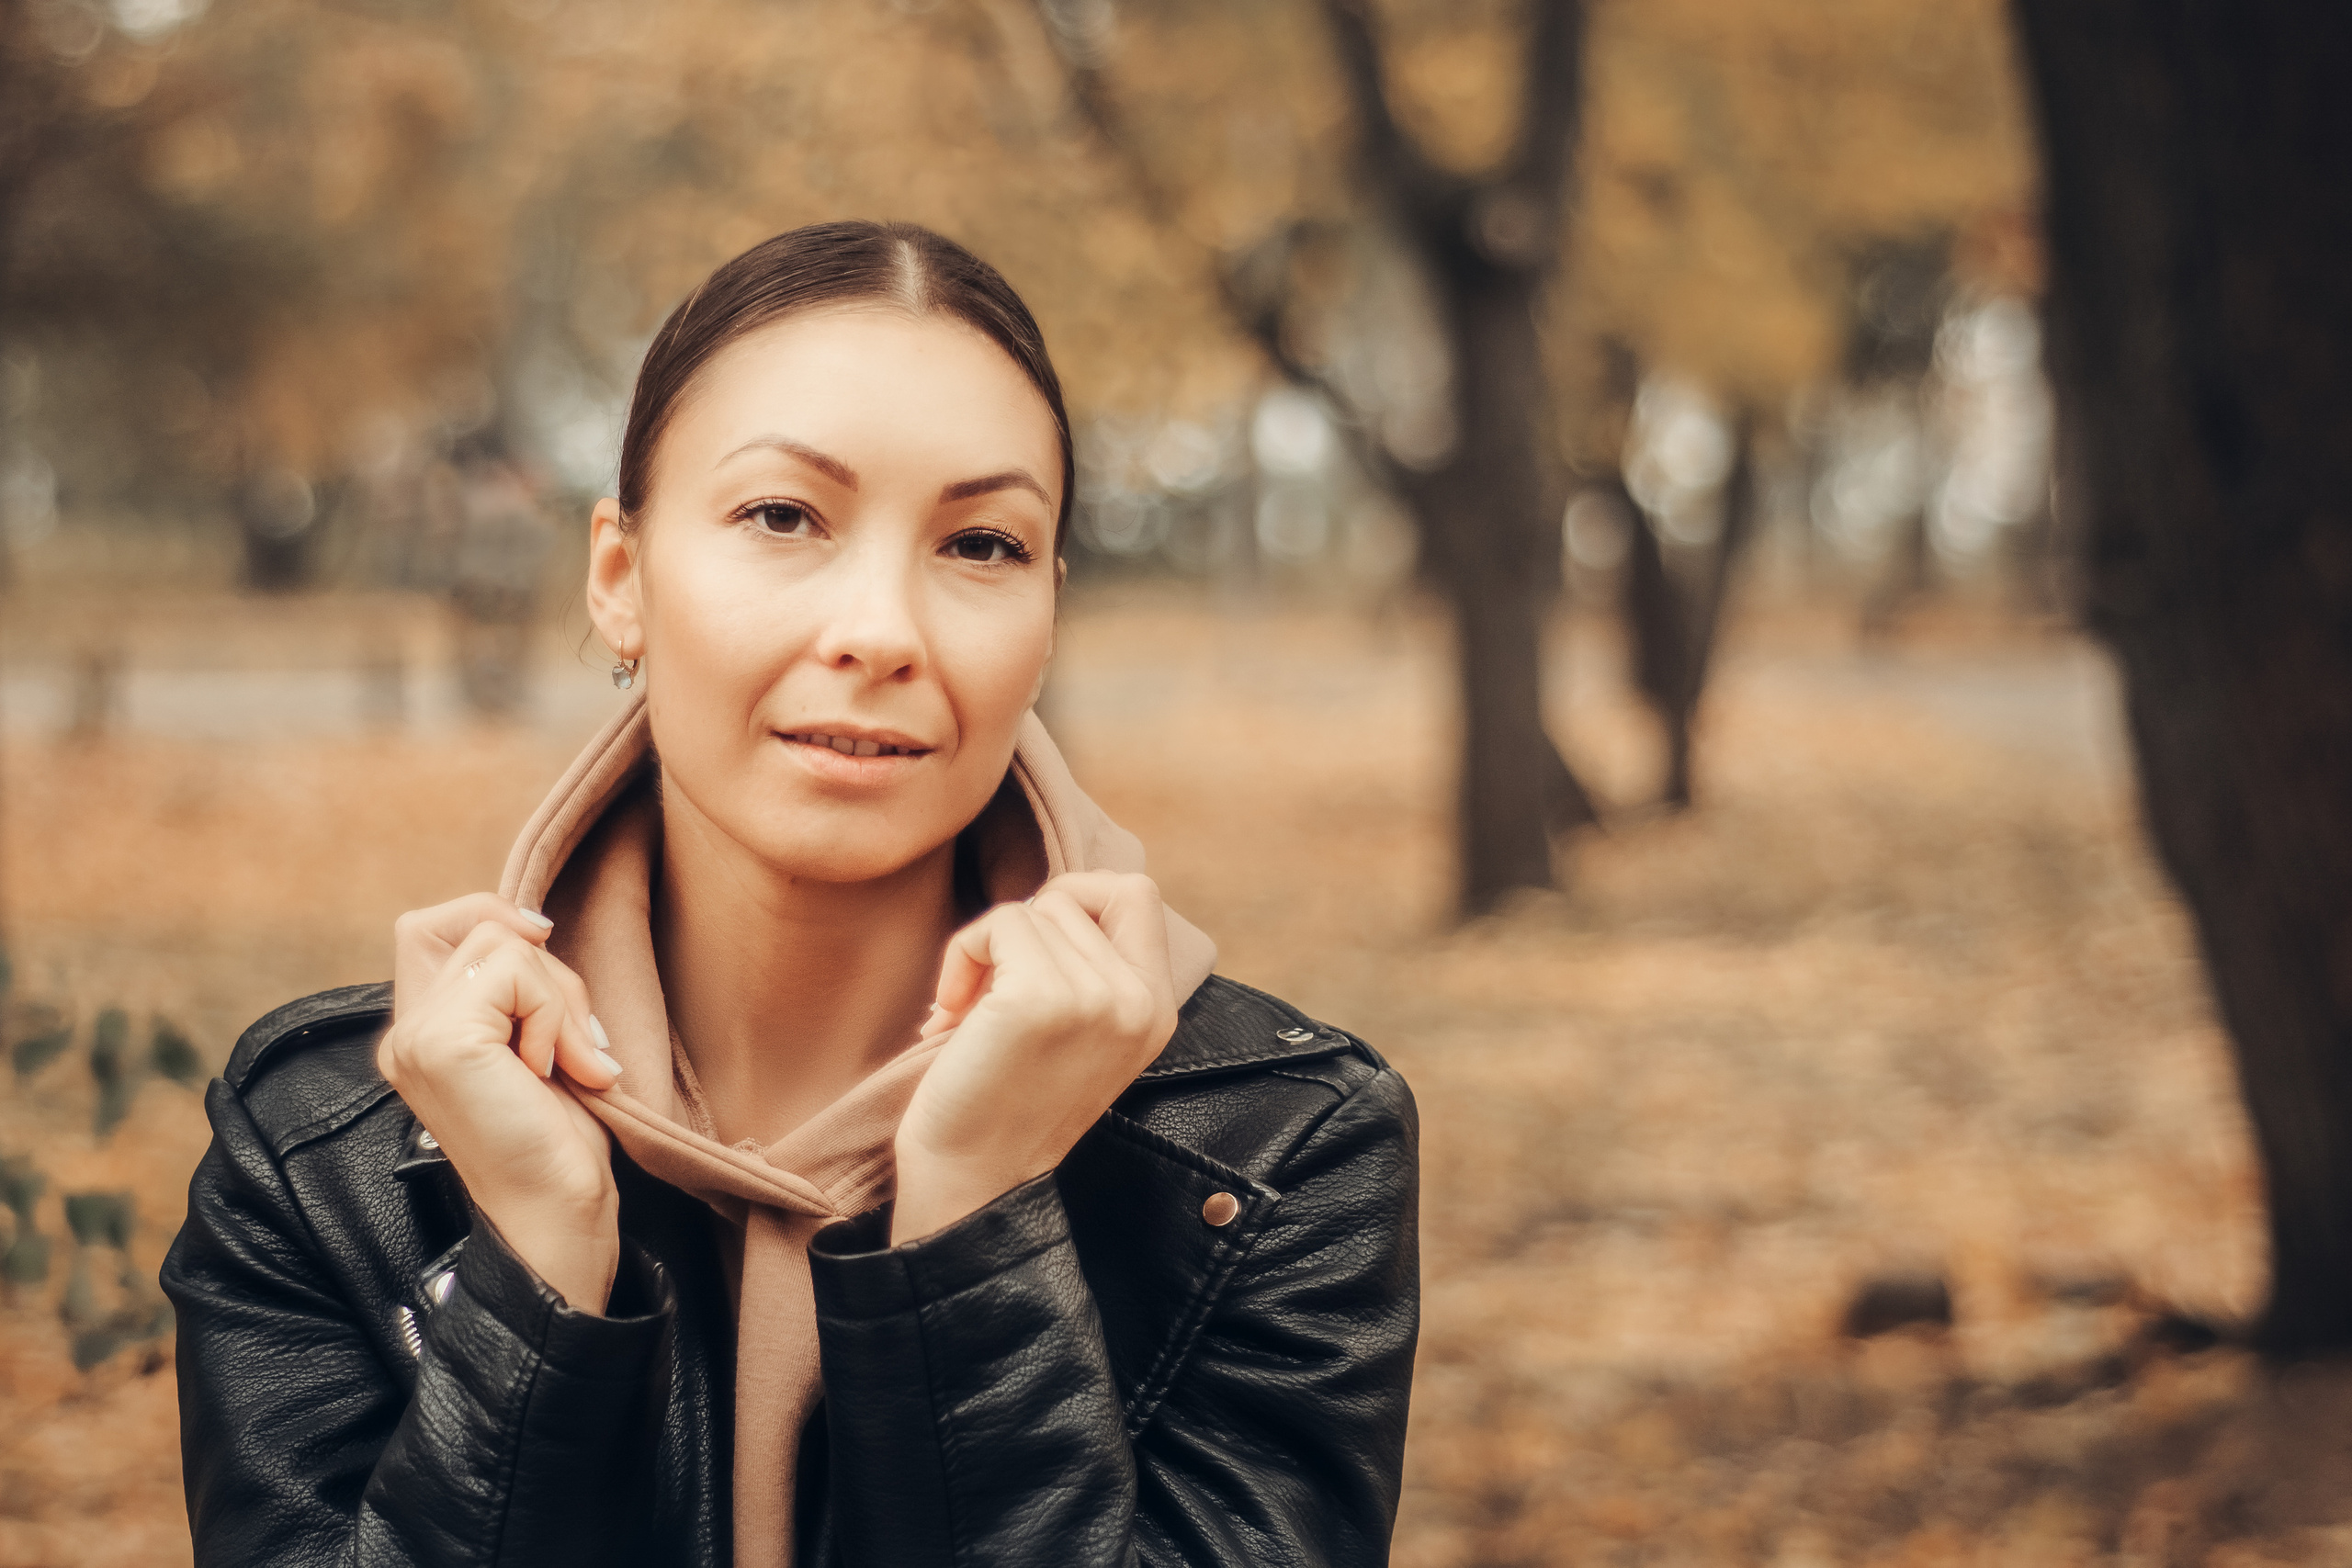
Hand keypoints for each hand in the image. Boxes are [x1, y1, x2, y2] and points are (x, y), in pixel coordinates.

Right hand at [380, 894, 624, 1311]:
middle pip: (478, 928)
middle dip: (550, 971)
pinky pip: (514, 972)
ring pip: (503, 944)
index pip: (426, 926)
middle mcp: (404, 1034)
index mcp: (420, 1034)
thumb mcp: (537, 1043)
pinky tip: (557, 1072)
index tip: (545, 947)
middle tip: (575, 1045)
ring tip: (571, 1064)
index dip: (489, 916)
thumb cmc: (557, 1142)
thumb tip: (531, 924)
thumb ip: (516, 990)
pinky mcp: (442, 1043)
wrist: (557, 1215)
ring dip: (561, 999)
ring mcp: (415, 1038)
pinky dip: (555, 1015)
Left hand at [892, 872, 1178, 1243]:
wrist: (972, 1182)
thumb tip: (1051, 899)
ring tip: (970, 1014)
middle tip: (990, 992)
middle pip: (1072, 898)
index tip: (1035, 948)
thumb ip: (1091, 970)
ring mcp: (1095, 998)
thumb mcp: (1080, 1032)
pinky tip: (950, 1014)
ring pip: (1032, 909)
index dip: (1078, 897)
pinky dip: (962, 954)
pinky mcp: (1040, 998)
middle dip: (1021, 933)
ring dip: (985, 949)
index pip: (1137, 893)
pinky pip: (998, 923)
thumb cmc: (1006, 1103)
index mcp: (1156, 1010)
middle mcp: (1138, 1001)